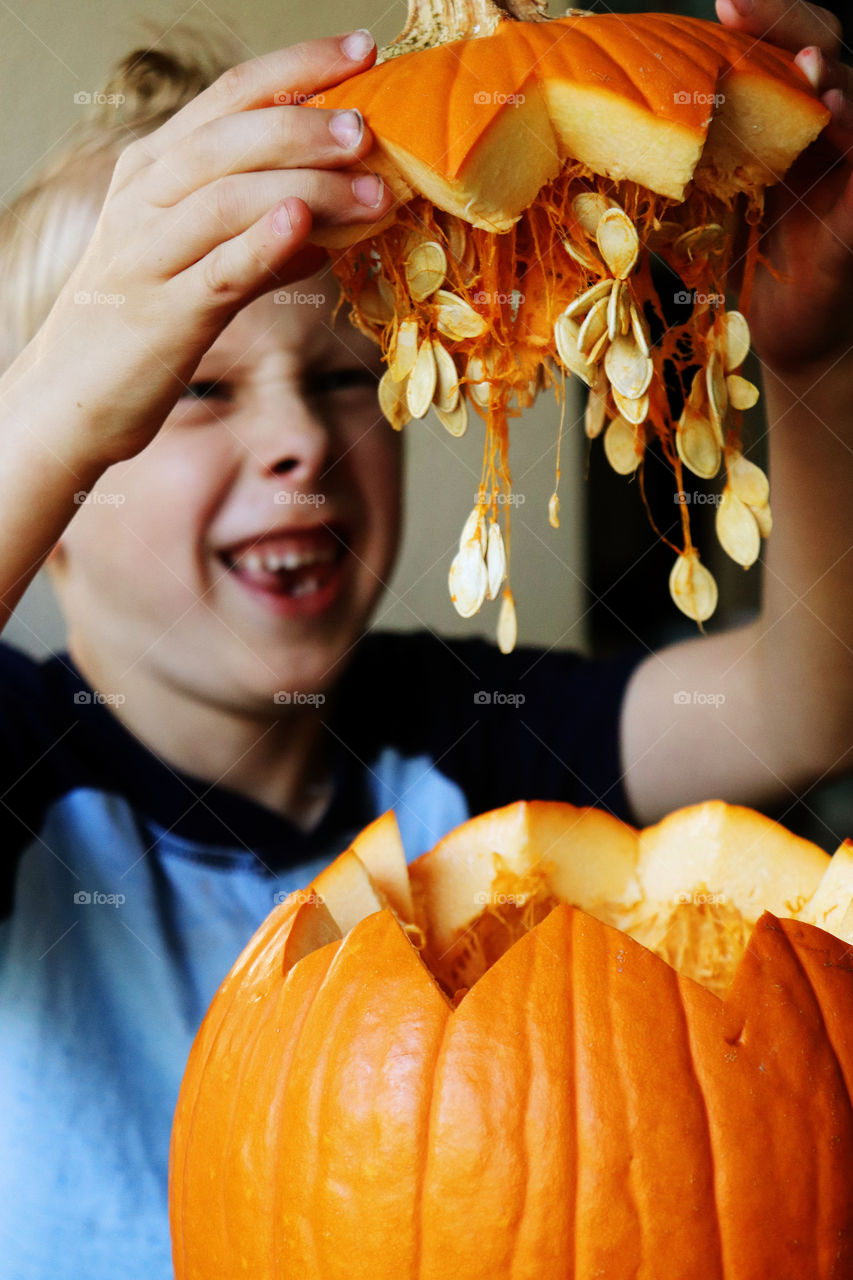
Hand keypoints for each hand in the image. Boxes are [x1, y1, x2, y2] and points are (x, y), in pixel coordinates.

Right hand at [16, 29, 391, 465]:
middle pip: (230, 136)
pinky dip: (262, 243)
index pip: (230, 96)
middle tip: (369, 128)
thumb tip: (327, 226)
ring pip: (229, 197)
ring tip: (373, 191)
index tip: (363, 49)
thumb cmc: (139, 331)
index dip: (298, 67)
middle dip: (305, 122)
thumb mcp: (194, 265)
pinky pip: (218, 269)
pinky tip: (305, 225)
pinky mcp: (163, 316)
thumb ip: (255, 239)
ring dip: (308, 186)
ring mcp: (149, 254)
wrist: (68, 402)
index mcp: (154, 171)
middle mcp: (145, 199)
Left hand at [715, 0, 852, 377]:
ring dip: (827, 74)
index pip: (776, 55)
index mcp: (778, 126)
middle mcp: (819, 135)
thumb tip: (606, 137)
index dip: (760, 24)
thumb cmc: (739, 274)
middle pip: (817, 55)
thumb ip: (684, 169)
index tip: (723, 4)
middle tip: (743, 10)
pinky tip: (833, 111)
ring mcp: (846, 167)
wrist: (785, 339)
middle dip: (788, 26)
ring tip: (804, 65)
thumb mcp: (702, 210)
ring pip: (850, 96)